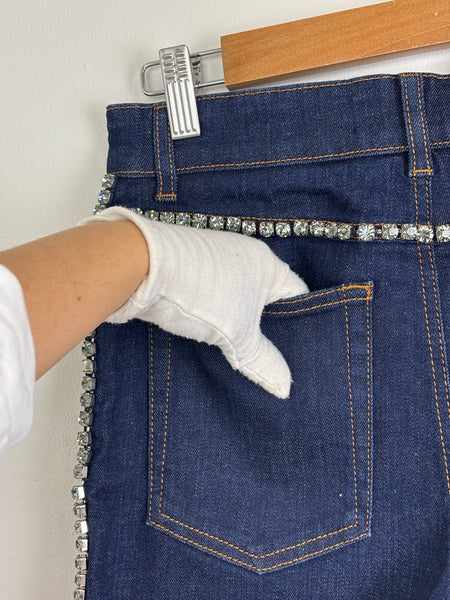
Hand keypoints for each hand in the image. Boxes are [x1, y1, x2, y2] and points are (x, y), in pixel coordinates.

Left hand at [81, 207, 308, 397]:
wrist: (139, 266)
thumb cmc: (201, 295)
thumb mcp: (237, 335)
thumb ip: (262, 360)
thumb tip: (285, 388)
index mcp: (268, 265)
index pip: (298, 296)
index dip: (301, 325)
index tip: (300, 354)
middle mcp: (245, 256)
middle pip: (267, 298)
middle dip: (267, 329)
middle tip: (271, 361)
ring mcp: (216, 258)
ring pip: (238, 298)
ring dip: (238, 323)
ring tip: (240, 354)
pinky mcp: (191, 266)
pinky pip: (215, 294)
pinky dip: (217, 314)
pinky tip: (211, 336)